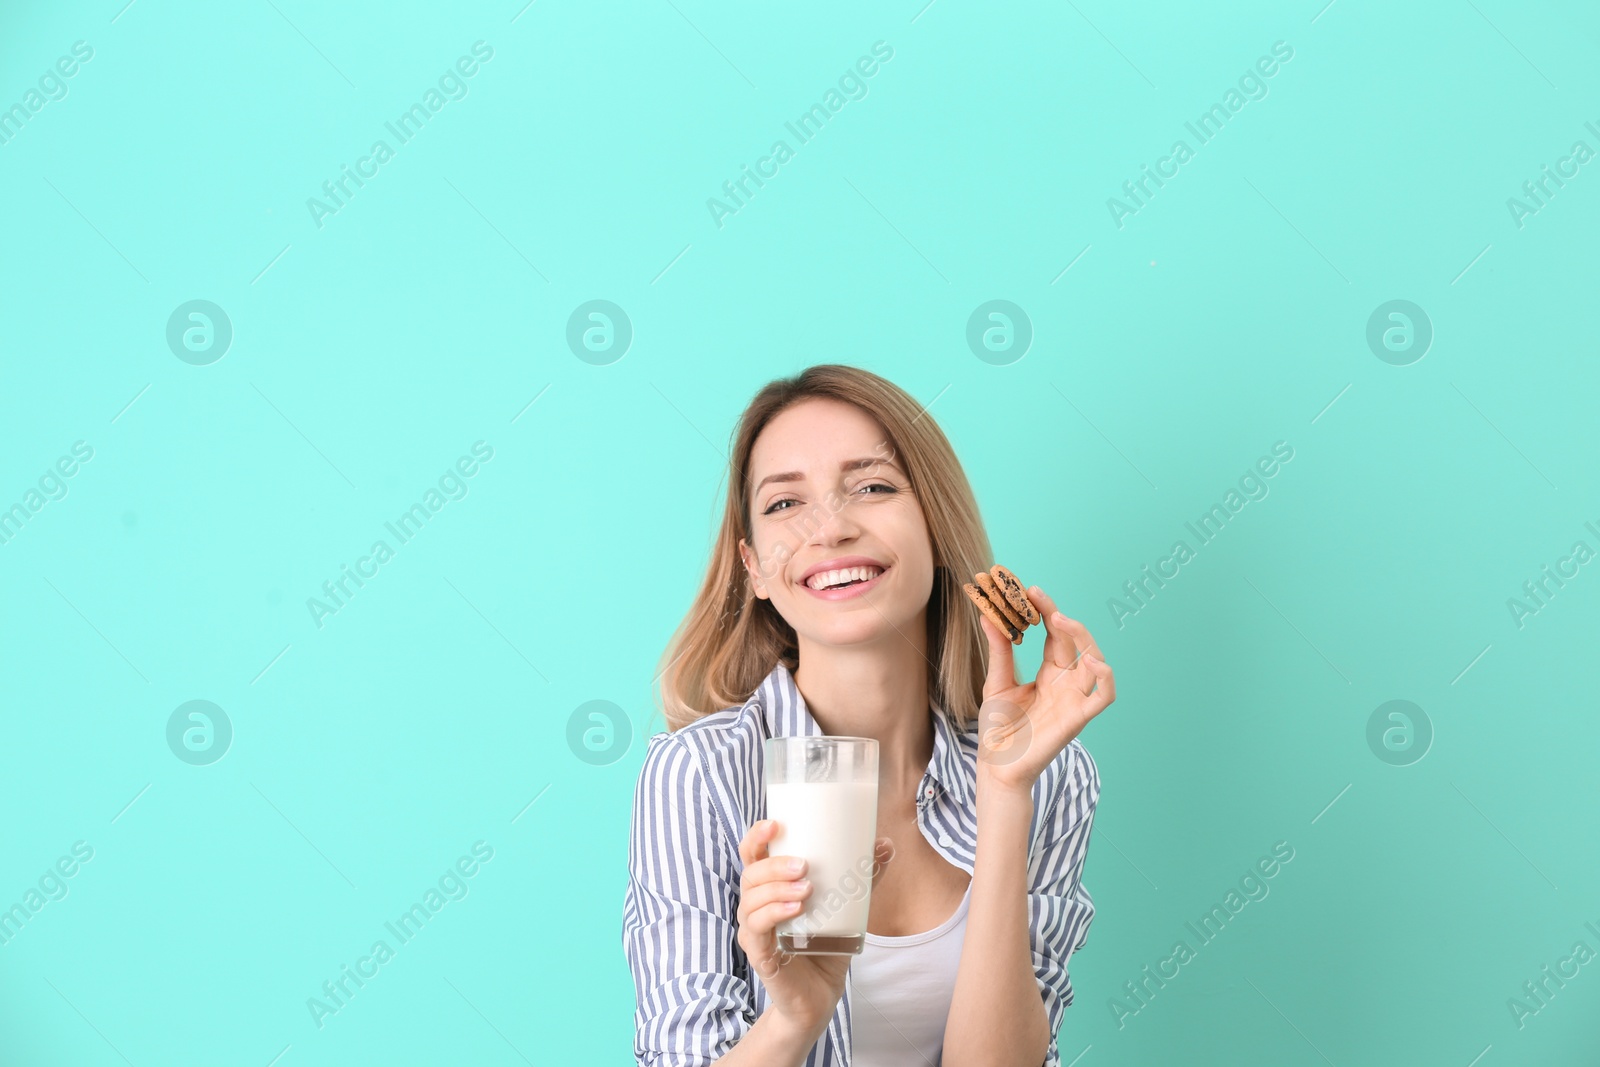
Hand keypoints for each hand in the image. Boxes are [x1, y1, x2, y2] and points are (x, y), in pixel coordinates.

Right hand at [736, 820, 893, 1034]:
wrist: (820, 997)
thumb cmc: (826, 947)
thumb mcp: (848, 907)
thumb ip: (863, 878)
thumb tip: (886, 845)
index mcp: (770, 889)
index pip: (753, 855)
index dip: (756, 837)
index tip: (774, 823)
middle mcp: (756, 906)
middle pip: (750, 874)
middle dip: (774, 864)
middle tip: (805, 865)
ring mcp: (755, 931)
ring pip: (751, 899)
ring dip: (776, 888)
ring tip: (807, 887)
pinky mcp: (760, 954)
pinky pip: (757, 928)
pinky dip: (774, 914)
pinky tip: (795, 908)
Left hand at [975, 586, 1114, 794]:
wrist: (996, 766)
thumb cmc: (999, 730)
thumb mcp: (996, 683)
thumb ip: (999, 651)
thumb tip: (989, 615)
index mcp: (1049, 673)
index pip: (1055, 635)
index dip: (1047, 611)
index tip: (1030, 590)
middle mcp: (1066, 683)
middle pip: (1076, 641)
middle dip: (1060, 616)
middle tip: (1037, 598)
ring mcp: (1075, 699)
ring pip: (1096, 662)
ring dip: (1083, 637)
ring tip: (1060, 620)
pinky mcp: (1078, 718)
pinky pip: (1104, 696)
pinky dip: (1105, 676)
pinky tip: (1090, 659)